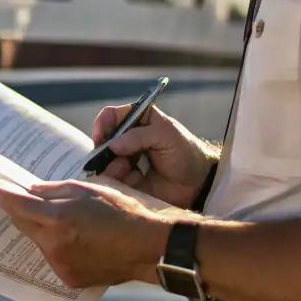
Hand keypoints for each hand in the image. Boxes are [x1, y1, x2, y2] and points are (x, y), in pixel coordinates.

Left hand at [0, 177, 174, 288]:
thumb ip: (53, 192)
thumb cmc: (123, 213)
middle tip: (25, 198)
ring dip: (42, 230)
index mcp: (58, 219)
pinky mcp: (69, 279)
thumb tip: (30, 191)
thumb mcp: (88, 190)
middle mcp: (54, 245)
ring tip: (64, 221)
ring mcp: (60, 265)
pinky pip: (53, 258)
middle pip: (24, 225)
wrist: (148, 247)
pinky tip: (75, 240)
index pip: (18, 206)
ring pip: (39, 242)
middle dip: (23, 211)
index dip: (3, 195)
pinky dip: (57, 247)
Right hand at [91, 104, 214, 208]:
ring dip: (113, 166)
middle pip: (103, 141)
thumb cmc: (186, 152)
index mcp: (139, 120)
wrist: (198, 184)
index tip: (102, 139)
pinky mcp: (128, 180)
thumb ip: (139, 136)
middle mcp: (129, 138)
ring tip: (128, 170)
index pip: (111, 116)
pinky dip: (119, 180)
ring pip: (105, 162)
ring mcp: (127, 160)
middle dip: (105, 151)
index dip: (103, 125)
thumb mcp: (166, 135)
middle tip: (116, 159)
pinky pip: (113, 180)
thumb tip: (112, 145)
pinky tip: (135, 179)